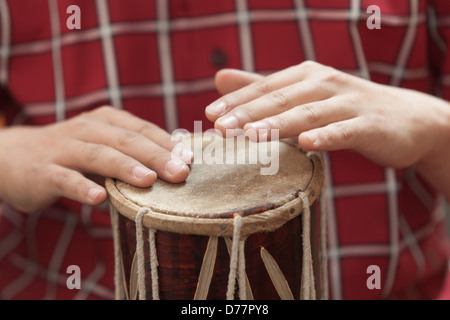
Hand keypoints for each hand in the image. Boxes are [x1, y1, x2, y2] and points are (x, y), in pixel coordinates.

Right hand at [0, 106, 189, 212]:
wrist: (12, 157)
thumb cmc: (71, 153)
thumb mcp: (103, 144)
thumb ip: (133, 151)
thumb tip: (176, 162)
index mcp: (105, 120)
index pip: (142, 129)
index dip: (167, 143)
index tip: (191, 160)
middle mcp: (86, 129)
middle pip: (125, 140)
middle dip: (156, 155)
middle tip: (181, 172)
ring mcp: (63, 149)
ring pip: (97, 155)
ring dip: (124, 167)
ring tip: (149, 180)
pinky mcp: (43, 171)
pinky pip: (64, 179)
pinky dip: (82, 187)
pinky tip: (99, 198)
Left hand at [205, 61, 449, 170]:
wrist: (407, 118)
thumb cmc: (346, 108)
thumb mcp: (304, 94)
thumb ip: (262, 88)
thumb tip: (219, 79)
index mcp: (306, 76)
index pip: (265, 88)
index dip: (237, 101)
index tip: (209, 115)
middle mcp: (324, 84)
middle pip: (281, 99)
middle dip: (249, 113)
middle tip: (220, 128)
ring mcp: (348, 103)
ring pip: (308, 113)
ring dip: (279, 124)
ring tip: (251, 135)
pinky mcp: (369, 125)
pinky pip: (344, 131)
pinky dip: (326, 136)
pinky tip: (307, 143)